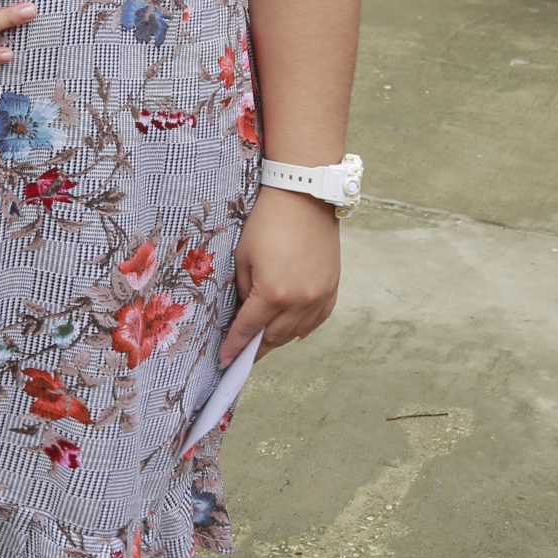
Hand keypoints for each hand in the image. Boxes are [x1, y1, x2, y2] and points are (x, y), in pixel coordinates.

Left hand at [218, 188, 340, 363]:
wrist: (304, 197)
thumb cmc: (267, 222)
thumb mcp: (243, 256)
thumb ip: (242, 289)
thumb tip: (245, 310)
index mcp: (273, 293)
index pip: (249, 329)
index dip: (235, 346)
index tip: (225, 360)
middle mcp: (300, 301)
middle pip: (274, 337)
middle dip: (255, 349)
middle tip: (241, 356)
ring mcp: (319, 297)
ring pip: (296, 333)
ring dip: (277, 340)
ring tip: (262, 343)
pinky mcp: (332, 289)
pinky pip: (316, 321)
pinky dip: (301, 328)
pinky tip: (290, 329)